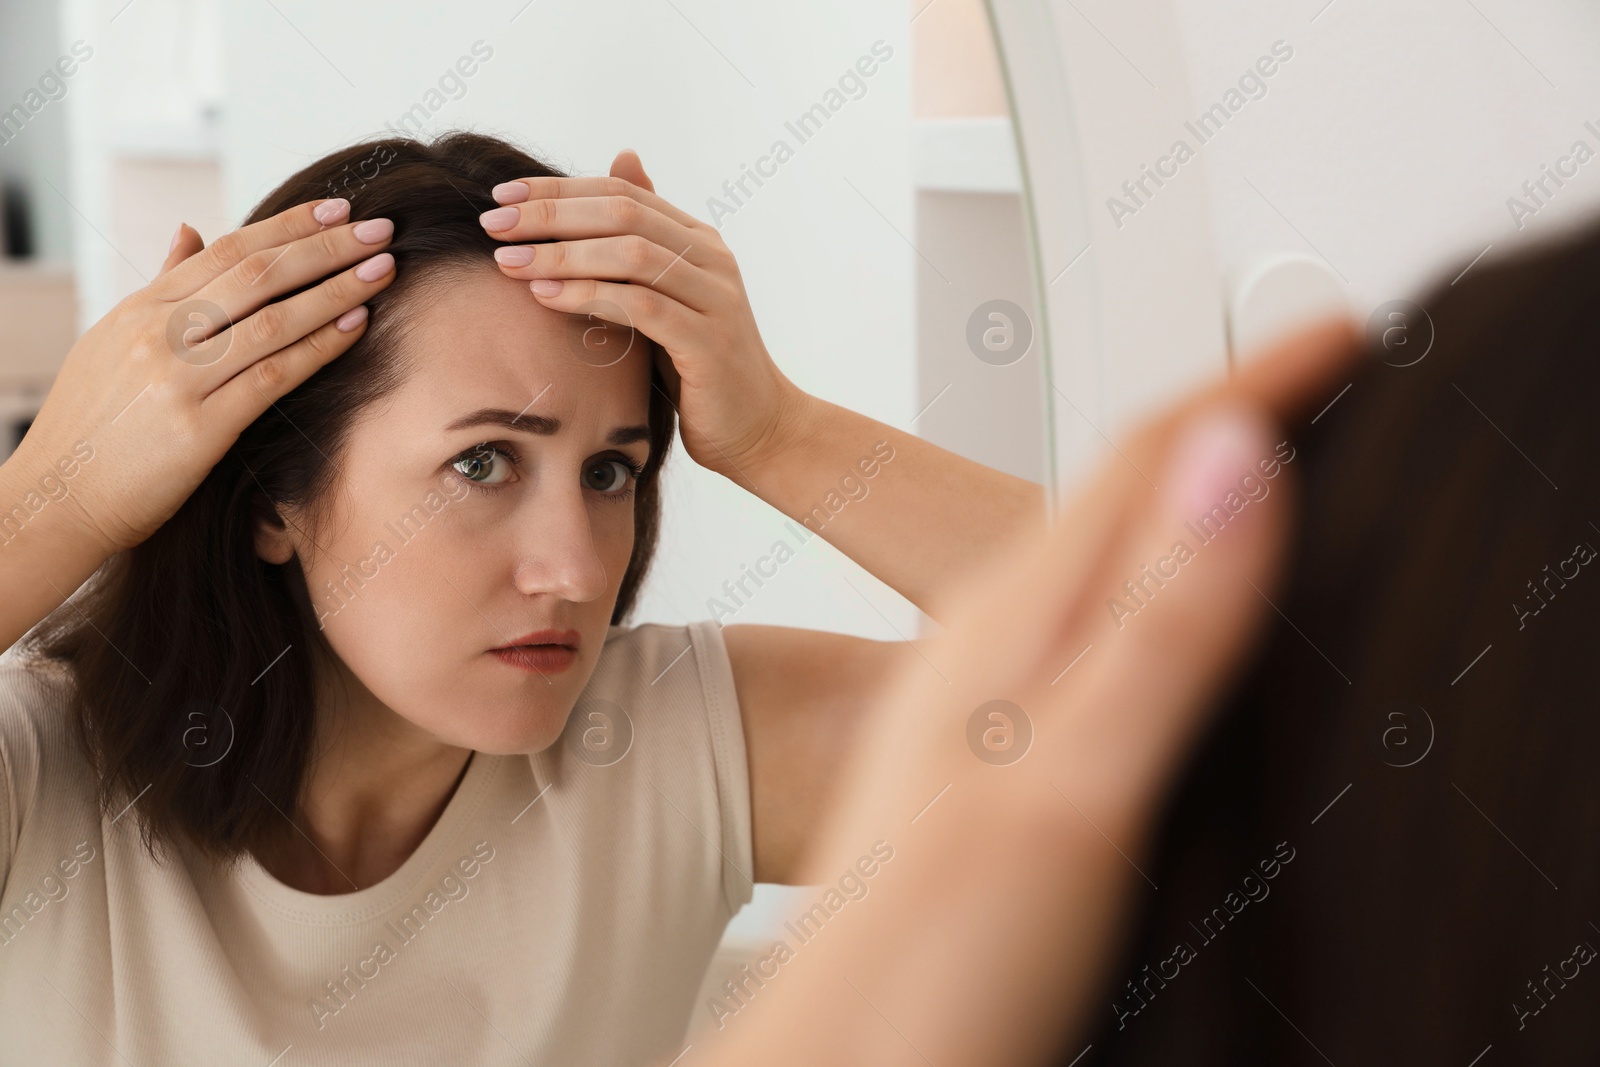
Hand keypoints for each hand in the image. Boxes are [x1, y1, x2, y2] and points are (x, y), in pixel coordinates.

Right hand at [10, 197, 396, 558]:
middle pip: (257, 273)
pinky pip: (272, 375)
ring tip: (384, 268)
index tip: (338, 208)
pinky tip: (357, 324)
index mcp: (141, 310)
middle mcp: (158, 333)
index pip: (227, 250)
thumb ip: (163, 286)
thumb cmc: (94, 424)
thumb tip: (190, 229)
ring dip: (336, 289)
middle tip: (380, 227)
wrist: (56, 498)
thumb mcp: (115, 340)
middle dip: (326, 246)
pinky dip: (320, 345)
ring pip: (272, 319)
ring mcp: (177, 378)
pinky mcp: (199, 427)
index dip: (289, 225)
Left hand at [479, 149, 803, 481]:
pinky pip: (642, 307)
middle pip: (623, 213)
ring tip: (509, 261)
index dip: (559, 189)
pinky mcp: (708, 342)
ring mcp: (715, 299)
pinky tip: (546, 297)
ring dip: (563, 254)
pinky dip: (591, 296)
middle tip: (493, 223)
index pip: (622, 193)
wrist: (758, 429)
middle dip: (551, 214)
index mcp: (698, 241)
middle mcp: (712, 259)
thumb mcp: (664, 300)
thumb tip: (620, 163)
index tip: (502, 197)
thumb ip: (640, 245)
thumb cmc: (699, 369)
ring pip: (632, 254)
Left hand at [689, 318, 1361, 1066]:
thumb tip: (1227, 462)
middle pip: (1119, 490)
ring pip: (1096, 550)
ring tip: (1246, 459)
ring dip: (1178, 490)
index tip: (1333, 330)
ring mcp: (984, 698)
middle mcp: (992, 647)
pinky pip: (1080, 620)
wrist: (836, 1059)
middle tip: (1303, 371)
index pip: (1148, 464)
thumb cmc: (933, 958)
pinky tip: (1152, 612)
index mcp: (1019, 631)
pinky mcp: (991, 752)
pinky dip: (1144, 579)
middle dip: (1220, 417)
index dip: (1249, 388)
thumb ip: (1155, 628)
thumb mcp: (1069, 785)